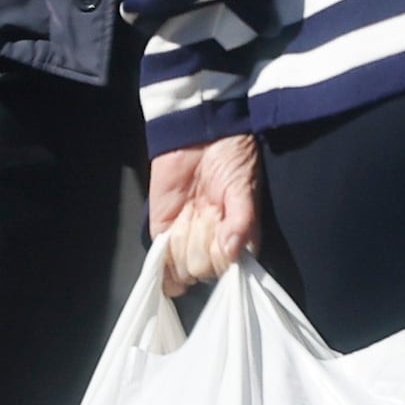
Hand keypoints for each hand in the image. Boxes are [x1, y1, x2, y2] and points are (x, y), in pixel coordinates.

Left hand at [149, 131, 262, 288]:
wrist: (199, 133)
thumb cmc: (229, 158)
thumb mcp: (243, 188)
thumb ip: (242, 222)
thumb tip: (232, 252)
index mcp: (238, 239)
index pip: (227, 270)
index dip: (221, 254)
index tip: (222, 228)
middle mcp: (214, 245)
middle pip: (201, 270)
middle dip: (201, 246)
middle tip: (205, 213)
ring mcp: (188, 239)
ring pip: (181, 267)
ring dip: (182, 243)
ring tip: (191, 212)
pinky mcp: (163, 230)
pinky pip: (161, 262)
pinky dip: (163, 262)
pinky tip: (171, 237)